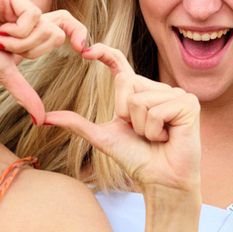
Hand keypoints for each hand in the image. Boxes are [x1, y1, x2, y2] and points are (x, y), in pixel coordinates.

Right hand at [0, 0, 80, 122]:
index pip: (64, 26)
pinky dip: (18, 33)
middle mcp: (24, 12)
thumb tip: (41, 118)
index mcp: (26, 28)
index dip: (79, 34)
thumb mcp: (1, 73)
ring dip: (22, 44)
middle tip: (8, 51)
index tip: (85, 51)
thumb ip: (23, 91)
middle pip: (57, 32)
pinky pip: (31, 16)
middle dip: (34, 51)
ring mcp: (16, 1)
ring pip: (44, 27)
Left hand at [43, 43, 201, 195]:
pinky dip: (155, 130)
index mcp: (139, 92)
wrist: (160, 181)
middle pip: (127, 83)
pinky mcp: (188, 104)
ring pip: (140, 99)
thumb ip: (77, 124)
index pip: (120, 65)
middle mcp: (159, 88)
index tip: (85, 50)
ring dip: (142, 127)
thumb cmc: (136, 159)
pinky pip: (156, 109)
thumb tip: (44, 118)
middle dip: (126, 115)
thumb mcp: (102, 138)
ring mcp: (176, 94)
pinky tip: (167, 138)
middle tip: (142, 133)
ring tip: (156, 137)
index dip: (104, 53)